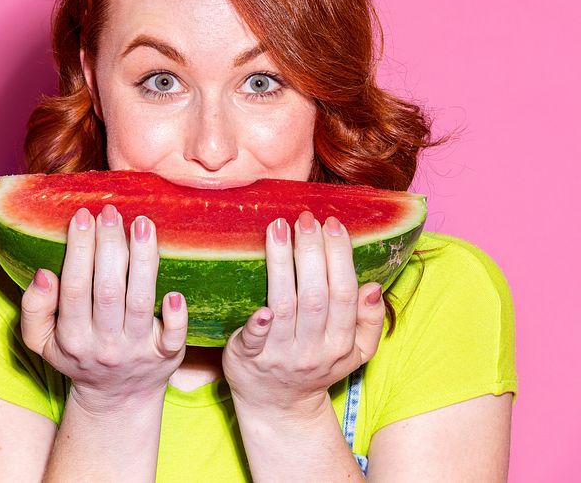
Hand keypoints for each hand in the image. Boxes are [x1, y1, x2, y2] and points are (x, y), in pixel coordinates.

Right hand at [20, 205, 187, 414]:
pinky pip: (174, 336)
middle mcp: (106, 345)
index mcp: (73, 338)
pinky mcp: (167, 355)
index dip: (79, 250)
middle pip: (108, 290)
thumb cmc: (78, 356)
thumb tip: (45, 275)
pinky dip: (176, 314)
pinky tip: (174, 289)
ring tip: (142, 224)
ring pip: (141, 301)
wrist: (117, 398)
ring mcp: (138, 351)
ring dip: (143, 260)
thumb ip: (34, 308)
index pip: (75, 287)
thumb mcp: (41, 342)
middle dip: (109, 246)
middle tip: (110, 211)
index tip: (82, 216)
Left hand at [222, 212, 385, 419]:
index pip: (342, 294)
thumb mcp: (355, 353)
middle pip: (315, 296)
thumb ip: (369, 322)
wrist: (278, 406)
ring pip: (284, 305)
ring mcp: (279, 355)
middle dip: (311, 253)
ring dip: (281, 264)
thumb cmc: (315, 366)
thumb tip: (374, 288)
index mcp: (339, 343)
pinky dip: (257, 323)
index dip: (339, 257)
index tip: (333, 224)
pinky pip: (254, 340)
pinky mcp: (248, 359)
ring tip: (278, 228)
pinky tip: (260, 306)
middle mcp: (312, 349)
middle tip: (306, 218)